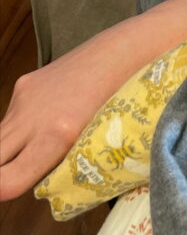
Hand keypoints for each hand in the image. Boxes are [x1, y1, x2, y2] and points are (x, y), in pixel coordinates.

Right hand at [0, 53, 110, 200]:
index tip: (10, 187)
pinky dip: (21, 126)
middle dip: (1, 169)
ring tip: (38, 143)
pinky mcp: (24, 84)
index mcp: (57, 137)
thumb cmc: (116, 101)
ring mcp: (25, 98)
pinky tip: (46, 118)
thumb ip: (59, 164)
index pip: (6, 181)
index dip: (3, 190)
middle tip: (16, 170)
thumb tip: (37, 185)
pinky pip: (10, 117)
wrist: (118, 53)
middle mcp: (34, 118)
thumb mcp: (91, 143)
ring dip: (9, 148)